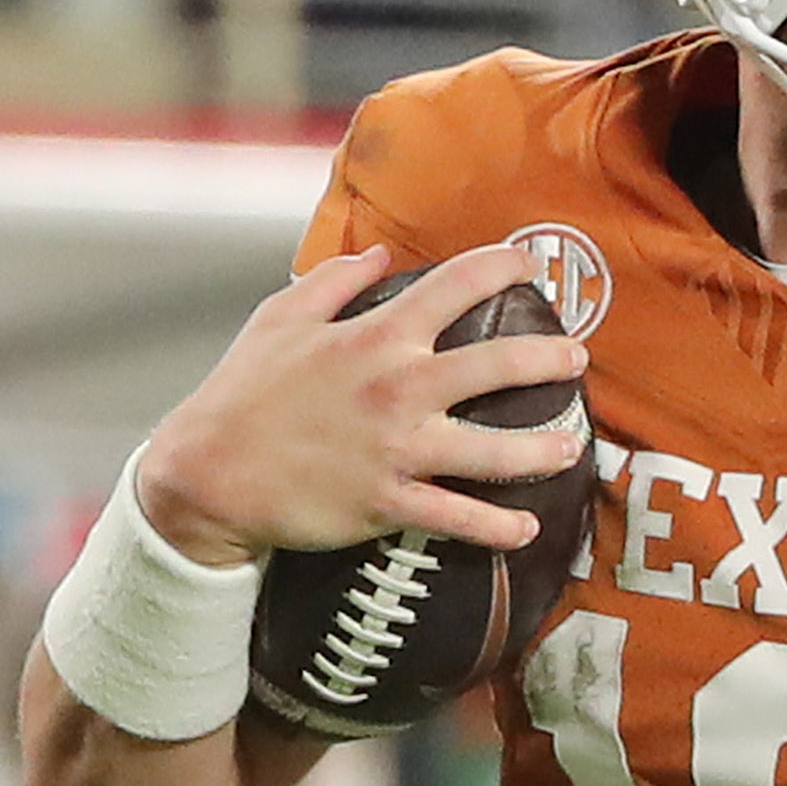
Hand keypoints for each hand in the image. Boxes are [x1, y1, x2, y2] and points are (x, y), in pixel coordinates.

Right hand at [137, 241, 591, 567]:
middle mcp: (398, 387)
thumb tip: (379, 256)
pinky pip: (457, 518)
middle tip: (575, 358)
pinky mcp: (388, 503)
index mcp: (375, 335)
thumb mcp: (280, 316)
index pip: (455, 287)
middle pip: (496, 365)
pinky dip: (497, 528)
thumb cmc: (244, 392)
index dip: (501, 267)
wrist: (211, 471)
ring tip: (573, 446)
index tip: (531, 264)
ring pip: (492, 451)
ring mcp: (397, 449)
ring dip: (541, 449)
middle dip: (546, 358)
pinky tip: (528, 530)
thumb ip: (335, 280)